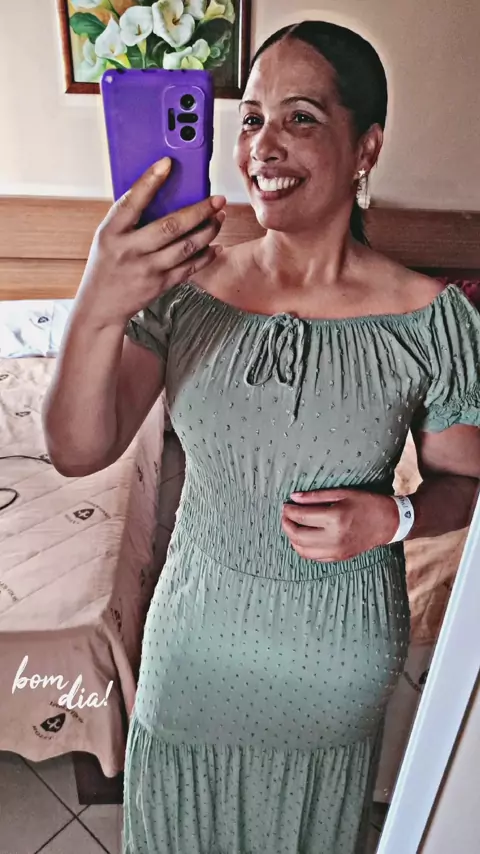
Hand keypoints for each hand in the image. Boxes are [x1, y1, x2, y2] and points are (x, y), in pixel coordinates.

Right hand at [76, 157, 225, 325]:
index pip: (132, 201)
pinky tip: (216, 244)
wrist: (100, 306)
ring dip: (208, 231)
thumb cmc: (106, 264)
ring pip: (186, 247)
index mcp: (111, 232)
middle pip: (171, 226)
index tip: (168, 163)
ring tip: (219, 217)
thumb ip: (128, 217)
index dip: (150, 181)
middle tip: (217, 199)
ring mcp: (147, 269)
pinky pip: (189, 268)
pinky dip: (206, 256)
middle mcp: (130, 250)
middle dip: (199, 210)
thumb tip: (159, 190)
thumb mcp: (107, 236)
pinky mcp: (160, 285)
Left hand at [281, 489, 399, 560]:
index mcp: (335, 518)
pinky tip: (303, 537)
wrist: (389, 522)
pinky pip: (313, 557)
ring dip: (292, 538)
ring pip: (302, 550)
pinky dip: (302, 548)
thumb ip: (315, 496)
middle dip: (286, 524)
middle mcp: (334, 537)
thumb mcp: (342, 493)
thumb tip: (293, 498)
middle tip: (285, 514)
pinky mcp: (339, 558)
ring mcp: (336, 551)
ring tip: (292, 525)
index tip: (285, 504)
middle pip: (298, 535)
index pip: (301, 516)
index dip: (289, 510)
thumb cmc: (366, 503)